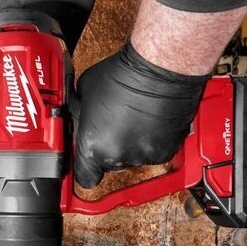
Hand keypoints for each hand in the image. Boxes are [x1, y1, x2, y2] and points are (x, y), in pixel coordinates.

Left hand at [71, 42, 208, 187]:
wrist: (158, 69)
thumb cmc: (123, 75)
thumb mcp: (84, 92)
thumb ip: (81, 116)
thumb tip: (82, 121)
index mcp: (93, 146)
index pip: (85, 176)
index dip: (86, 167)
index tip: (89, 160)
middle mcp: (118, 156)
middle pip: (110, 166)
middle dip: (110, 148)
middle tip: (114, 126)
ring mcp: (143, 156)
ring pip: (133, 158)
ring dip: (132, 143)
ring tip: (134, 118)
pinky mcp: (166, 151)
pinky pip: (154, 152)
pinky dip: (151, 140)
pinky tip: (149, 121)